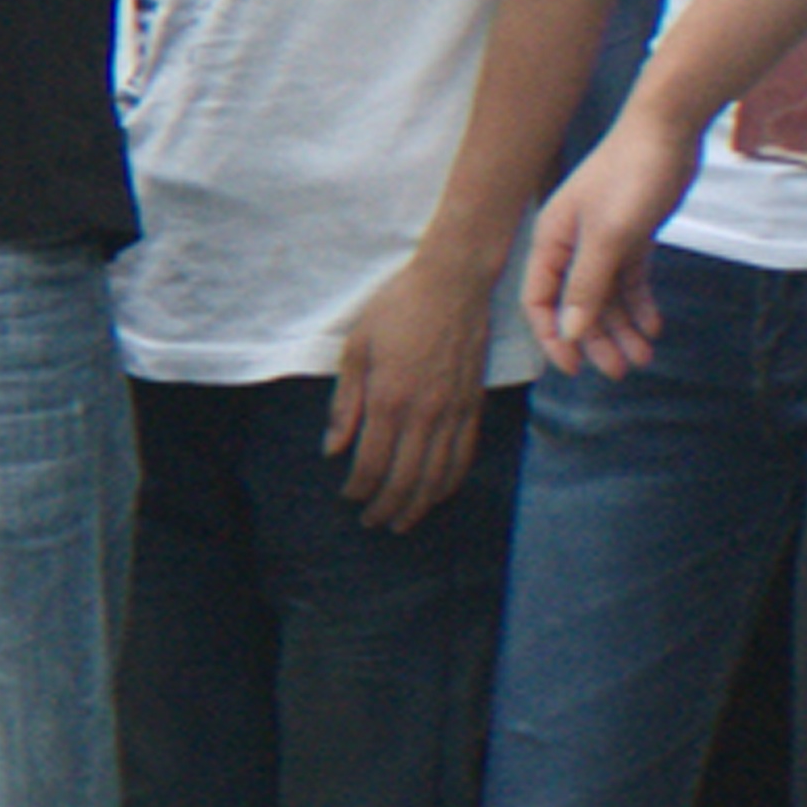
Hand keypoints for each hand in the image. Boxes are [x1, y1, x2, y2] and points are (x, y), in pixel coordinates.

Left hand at [323, 252, 490, 530]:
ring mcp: (455, 411)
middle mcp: (426, 413)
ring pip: (439, 475)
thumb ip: (345, 404)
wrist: (452, 284)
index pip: (371, 462)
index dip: (359, 488)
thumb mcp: (355, 350)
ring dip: (420, 505)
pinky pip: (465, 455)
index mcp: (389, 399)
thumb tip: (332, 448)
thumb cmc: (396, 310)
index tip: (349, 497)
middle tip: (373, 522)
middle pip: (406, 478)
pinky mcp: (474, 405)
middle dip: (387, 507)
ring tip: (403, 522)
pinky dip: (451, 482)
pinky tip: (437, 494)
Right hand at [523, 117, 693, 379]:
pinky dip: (640, 304)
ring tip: (644, 356)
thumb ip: (587, 285)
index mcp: (552, 241)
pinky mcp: (631, 236)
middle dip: (597, 339)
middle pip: (578, 304)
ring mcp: (603, 241)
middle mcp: (572, 245)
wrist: (667, 131)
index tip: (575, 367)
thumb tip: (571, 331)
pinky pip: (630, 280)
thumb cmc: (630, 176)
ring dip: (623, 327)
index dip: (554, 336)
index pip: (541, 300)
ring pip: (607, 296)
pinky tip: (654, 325)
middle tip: (620, 371)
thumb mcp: (608, 236)